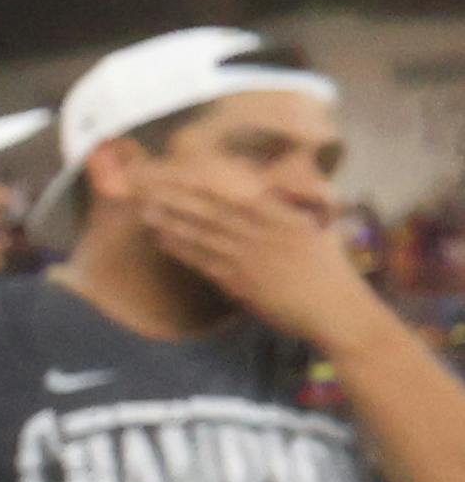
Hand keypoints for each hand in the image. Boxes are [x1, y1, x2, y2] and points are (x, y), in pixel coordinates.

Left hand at [107, 145, 391, 353]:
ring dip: (170, 219)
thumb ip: (295, 203)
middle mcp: (263, 233)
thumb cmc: (331, 270)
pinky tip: (161, 238)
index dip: (200, 180)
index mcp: (284, 216)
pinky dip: (181, 248)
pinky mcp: (241, 283)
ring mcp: (250, 258)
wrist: (338, 312)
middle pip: (210, 209)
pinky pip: (203, 261)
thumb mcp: (318, 227)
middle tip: (143, 184)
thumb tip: (272, 187)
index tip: (174, 169)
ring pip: (202, 233)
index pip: (233, 192)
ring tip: (144, 208)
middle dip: (175, 195)